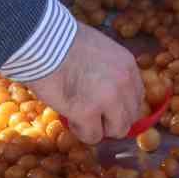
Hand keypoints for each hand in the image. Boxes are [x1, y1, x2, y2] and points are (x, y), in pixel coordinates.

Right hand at [28, 20, 145, 144]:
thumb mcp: (100, 50)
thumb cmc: (62, 43)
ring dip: (99, 127)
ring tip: (80, 116)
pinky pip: (93, 136)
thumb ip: (110, 71)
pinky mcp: (87, 112)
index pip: (137, 97)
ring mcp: (108, 99)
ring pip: (117, 130)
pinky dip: (81, 132)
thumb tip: (108, 94)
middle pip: (130, 116)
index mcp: (128, 65)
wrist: (42, 42)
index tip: (107, 109)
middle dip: (111, 119)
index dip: (121, 106)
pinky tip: (70, 118)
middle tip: (92, 115)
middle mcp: (124, 83)